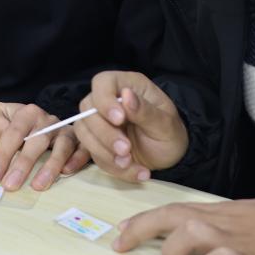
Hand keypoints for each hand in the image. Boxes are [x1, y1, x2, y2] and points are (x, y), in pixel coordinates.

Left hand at [0, 102, 90, 190]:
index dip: (2, 155)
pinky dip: (78, 158)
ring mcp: (64, 131)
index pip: (14, 133)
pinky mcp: (79, 141)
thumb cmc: (12, 122)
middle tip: (11, 185)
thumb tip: (0, 133)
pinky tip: (67, 171)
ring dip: (51, 166)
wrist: (34, 119)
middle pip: (37, 140)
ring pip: (62, 145)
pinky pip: (83, 147)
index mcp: (27, 113)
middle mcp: (48, 120)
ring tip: (38, 186)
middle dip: (23, 164)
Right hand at [74, 71, 188, 182]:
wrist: (169, 157)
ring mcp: (100, 122)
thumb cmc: (170, 133)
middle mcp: (110, 101)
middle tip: (126, 150)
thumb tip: (126, 94)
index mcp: (129, 86)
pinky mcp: (97, 143)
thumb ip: (146, 110)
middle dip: (105, 134)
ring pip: (84, 132)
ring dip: (104, 153)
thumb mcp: (165, 124)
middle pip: (87, 109)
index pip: (103, 82)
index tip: (119, 120)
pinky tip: (134, 172)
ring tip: (129, 163)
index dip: (104, 100)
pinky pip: (92, 154)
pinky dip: (111, 167)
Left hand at [113, 198, 254, 254]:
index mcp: (224, 214)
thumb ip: (227, 229)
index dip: (146, 220)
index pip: (176, 210)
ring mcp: (236, 241)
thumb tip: (204, 248)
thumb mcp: (252, 220)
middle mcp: (224, 222)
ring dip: (174, 250)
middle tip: (121, 243)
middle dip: (142, 227)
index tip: (124, 229)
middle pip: (173, 215)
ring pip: (189, 231)